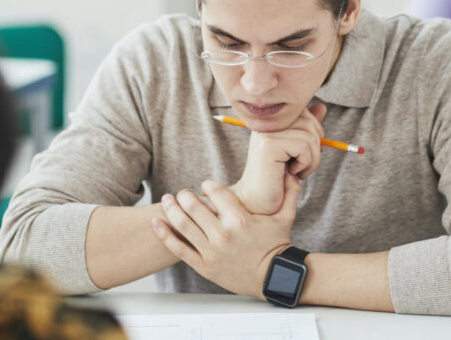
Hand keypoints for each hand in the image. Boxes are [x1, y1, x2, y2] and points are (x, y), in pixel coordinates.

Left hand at [152, 171, 300, 297]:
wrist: (273, 277)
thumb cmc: (277, 246)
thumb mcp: (285, 217)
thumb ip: (290, 192)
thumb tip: (293, 172)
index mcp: (240, 219)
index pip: (216, 192)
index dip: (209, 185)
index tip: (207, 184)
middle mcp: (223, 234)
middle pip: (194, 206)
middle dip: (185, 195)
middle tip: (183, 192)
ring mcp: (211, 250)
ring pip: (184, 225)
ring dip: (171, 209)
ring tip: (166, 200)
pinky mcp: (204, 265)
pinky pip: (179, 249)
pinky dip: (165, 235)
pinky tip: (157, 223)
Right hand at [231, 104, 326, 214]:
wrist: (259, 203)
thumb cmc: (278, 179)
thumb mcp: (297, 151)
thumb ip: (307, 129)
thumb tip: (322, 107)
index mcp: (272, 121)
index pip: (304, 112)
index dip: (314, 132)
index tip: (305, 153)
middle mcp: (267, 123)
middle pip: (309, 121)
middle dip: (315, 146)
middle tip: (302, 164)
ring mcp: (266, 132)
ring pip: (310, 135)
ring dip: (311, 159)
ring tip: (297, 170)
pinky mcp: (269, 145)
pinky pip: (304, 147)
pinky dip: (305, 164)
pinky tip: (291, 172)